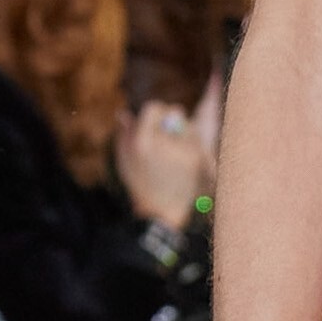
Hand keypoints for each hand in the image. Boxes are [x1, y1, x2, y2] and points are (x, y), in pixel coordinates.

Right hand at [118, 95, 207, 229]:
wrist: (161, 211)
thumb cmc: (140, 184)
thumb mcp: (125, 161)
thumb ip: (124, 134)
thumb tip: (124, 113)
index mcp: (142, 142)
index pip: (154, 109)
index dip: (156, 111)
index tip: (157, 119)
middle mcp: (162, 144)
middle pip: (176, 112)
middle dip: (173, 117)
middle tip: (169, 129)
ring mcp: (182, 151)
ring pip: (190, 125)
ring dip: (185, 131)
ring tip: (176, 148)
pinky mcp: (196, 159)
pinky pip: (198, 140)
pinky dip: (193, 144)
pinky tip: (185, 157)